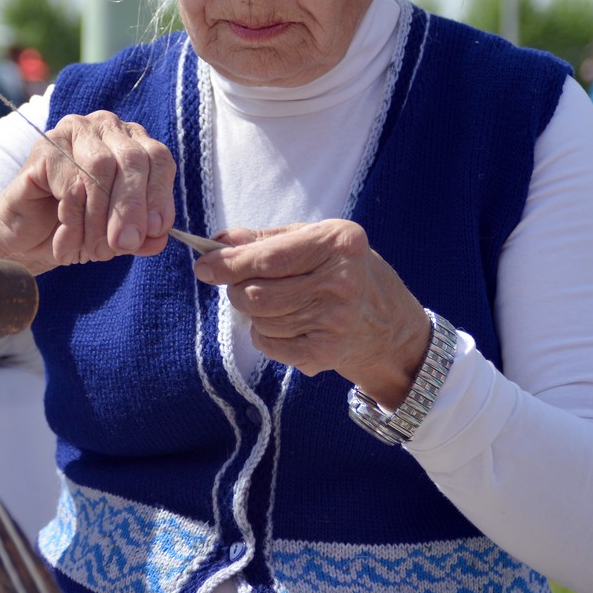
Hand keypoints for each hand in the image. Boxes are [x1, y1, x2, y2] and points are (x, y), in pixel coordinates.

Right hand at [0, 111, 175, 274]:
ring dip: (98, 216)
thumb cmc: (78, 230)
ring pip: (101, 167)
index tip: (156, 229)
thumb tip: (159, 235)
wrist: (26, 241)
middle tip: (123, 244)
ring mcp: (74, 132)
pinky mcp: (45, 147)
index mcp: (133, 144)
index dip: (159, 194)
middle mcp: (106, 128)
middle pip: (132, 159)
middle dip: (130, 207)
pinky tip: (66, 239)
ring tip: (91, 249)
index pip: (158, 158)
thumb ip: (143, 235)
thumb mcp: (118, 236)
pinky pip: (70, 181)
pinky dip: (73, 218)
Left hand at [193, 220, 431, 408]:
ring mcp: (335, 321)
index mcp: (338, 243)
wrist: (390, 326)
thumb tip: (217, 242)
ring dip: (253, 312)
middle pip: (256, 294)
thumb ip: (265, 239)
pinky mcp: (327, 353)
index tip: (202, 266)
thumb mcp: (315, 240)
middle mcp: (341, 282)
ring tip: (276, 303)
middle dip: (236, 289)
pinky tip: (286, 324)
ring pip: (259, 320)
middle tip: (241, 284)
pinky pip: (269, 344)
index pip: (267, 258)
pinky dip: (264, 334)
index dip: (227, 264)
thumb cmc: (343, 271)